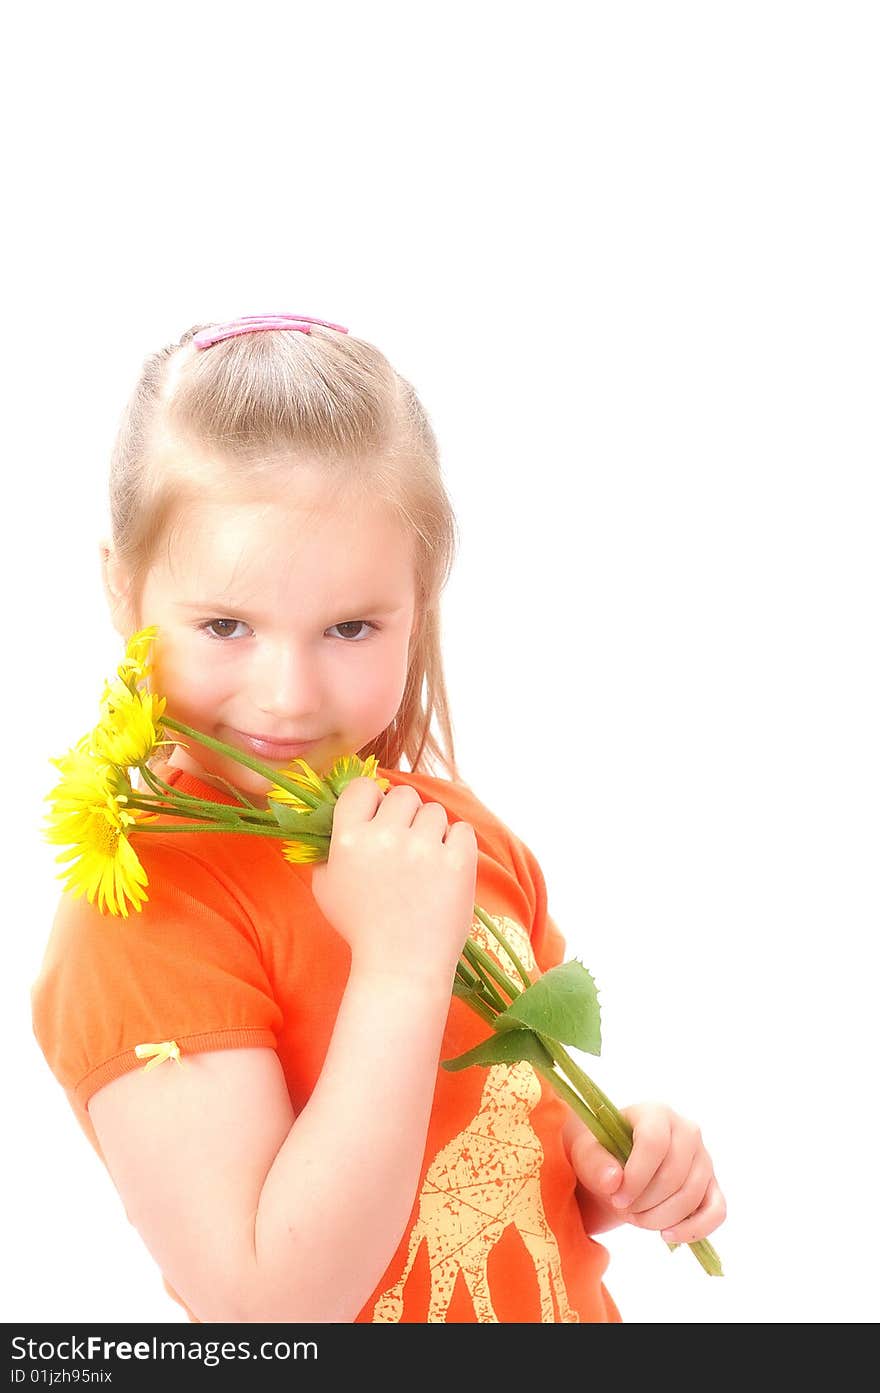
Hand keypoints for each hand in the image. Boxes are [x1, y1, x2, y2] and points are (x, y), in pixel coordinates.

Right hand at [310, 778, 478, 987]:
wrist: (401, 967)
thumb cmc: (361, 928)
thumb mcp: (326, 888)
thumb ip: (327, 848)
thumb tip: (335, 816)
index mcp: (350, 838)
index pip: (363, 786)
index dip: (372, 799)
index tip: (378, 817)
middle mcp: (386, 837)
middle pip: (404, 795)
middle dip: (405, 816)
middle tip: (404, 846)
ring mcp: (424, 848)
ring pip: (434, 811)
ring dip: (431, 831)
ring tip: (424, 864)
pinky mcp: (458, 862)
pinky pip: (462, 830)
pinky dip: (457, 845)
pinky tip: (444, 868)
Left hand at [566, 1102, 725, 1244]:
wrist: (616, 1168)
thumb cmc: (602, 1155)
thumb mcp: (587, 1154)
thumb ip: (595, 1163)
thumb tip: (613, 1181)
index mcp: (656, 1113)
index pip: (655, 1143)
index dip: (636, 1176)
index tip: (616, 1198)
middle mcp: (687, 1130)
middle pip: (674, 1173)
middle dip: (646, 1201)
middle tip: (623, 1210)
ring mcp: (703, 1158)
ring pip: (693, 1195)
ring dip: (662, 1217)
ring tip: (637, 1219)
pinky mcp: (712, 1185)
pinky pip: (716, 1211)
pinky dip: (694, 1229)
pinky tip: (667, 1236)